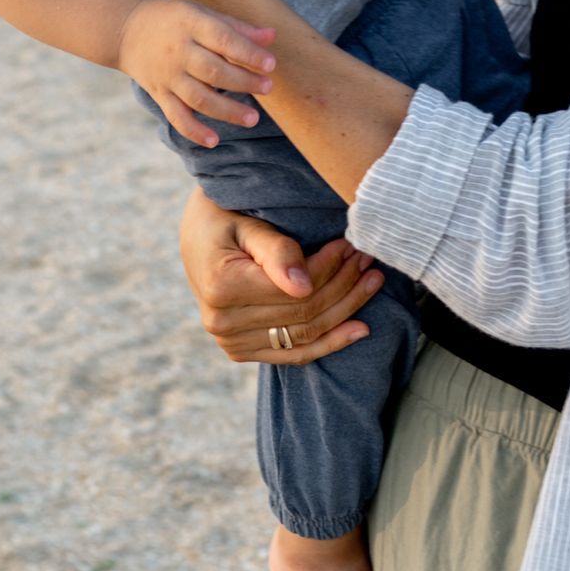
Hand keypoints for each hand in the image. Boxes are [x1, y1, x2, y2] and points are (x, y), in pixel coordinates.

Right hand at [117, 0, 275, 147]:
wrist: (127, 31)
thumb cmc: (175, 20)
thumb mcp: (202, 13)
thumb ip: (237, 28)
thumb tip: (272, 36)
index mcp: (191, 24)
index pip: (223, 39)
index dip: (248, 53)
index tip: (271, 64)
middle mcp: (178, 52)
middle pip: (213, 71)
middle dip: (243, 82)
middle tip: (268, 88)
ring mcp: (167, 75)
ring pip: (198, 98)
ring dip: (226, 110)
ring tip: (252, 119)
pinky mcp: (159, 94)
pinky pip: (176, 116)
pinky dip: (194, 131)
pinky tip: (214, 141)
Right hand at [179, 188, 385, 361]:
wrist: (197, 236)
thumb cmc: (223, 216)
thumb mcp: (246, 223)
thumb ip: (274, 251)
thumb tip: (303, 286)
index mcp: (222, 287)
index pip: (295, 289)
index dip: (330, 268)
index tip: (352, 245)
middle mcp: (223, 322)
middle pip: (304, 312)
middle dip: (343, 284)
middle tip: (368, 258)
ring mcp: (231, 342)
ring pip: (306, 334)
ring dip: (345, 308)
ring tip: (371, 280)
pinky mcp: (241, 351)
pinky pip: (294, 354)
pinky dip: (330, 343)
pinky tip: (360, 329)